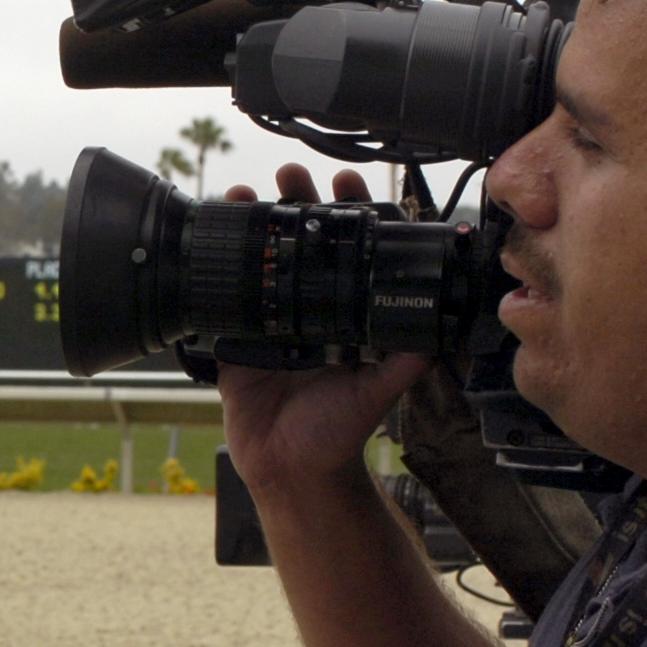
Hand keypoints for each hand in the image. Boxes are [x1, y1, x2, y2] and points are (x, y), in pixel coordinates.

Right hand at [215, 163, 428, 502]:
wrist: (293, 470)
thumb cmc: (339, 434)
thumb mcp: (379, 390)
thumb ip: (406, 358)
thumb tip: (436, 327)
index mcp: (342, 315)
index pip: (346, 251)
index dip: (346, 215)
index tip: (345, 184)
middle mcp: (306, 311)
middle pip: (299, 243)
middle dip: (295, 203)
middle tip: (290, 175)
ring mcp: (268, 323)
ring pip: (259, 261)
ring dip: (252, 223)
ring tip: (244, 192)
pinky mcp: (233, 342)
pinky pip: (221, 300)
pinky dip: (212, 269)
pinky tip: (210, 237)